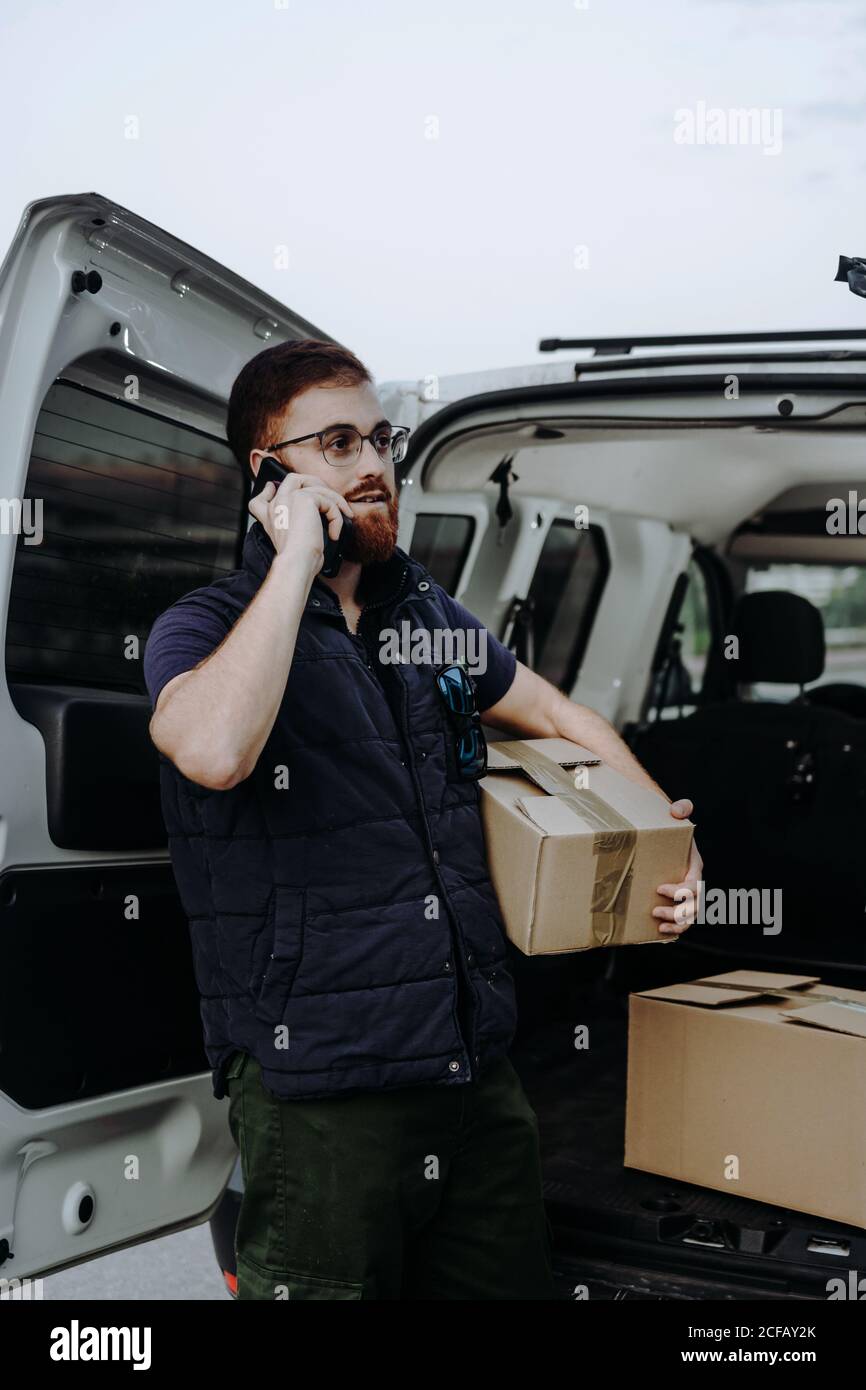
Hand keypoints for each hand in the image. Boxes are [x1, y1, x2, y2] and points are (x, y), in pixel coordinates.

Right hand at [248, 470, 353, 567]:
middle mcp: (277, 504)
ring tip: (344, 516)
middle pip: (292, 479)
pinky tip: (334, 533)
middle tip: (328, 497)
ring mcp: (289, 498)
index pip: (261, 499)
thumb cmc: (297, 557)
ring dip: (336, 501)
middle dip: (313, 483)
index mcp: (269, 516)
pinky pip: (328, 501)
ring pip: (318, 488)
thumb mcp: (291, 539)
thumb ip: (294, 524)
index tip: (272, 489)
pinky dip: (336, 517)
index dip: (267, 491)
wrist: (296, 561)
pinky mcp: (305, 499)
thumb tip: (315, 513)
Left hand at [653, 797, 702, 936]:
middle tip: (655, 910)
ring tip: (659, 924)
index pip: (694, 884)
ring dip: (677, 924)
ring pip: (689, 917)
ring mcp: (686, 895)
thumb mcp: (675, 813)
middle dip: (677, 912)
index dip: (681, 891)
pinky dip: (674, 929)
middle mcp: (693, 883)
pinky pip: (681, 921)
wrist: (661, 835)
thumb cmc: (669, 826)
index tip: (660, 888)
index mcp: (695, 866)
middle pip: (694, 905)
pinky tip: (660, 932)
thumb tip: (678, 809)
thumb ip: (680, 808)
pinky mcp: (676, 902)